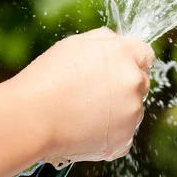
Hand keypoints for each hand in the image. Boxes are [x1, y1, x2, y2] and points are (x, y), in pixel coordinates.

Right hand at [12, 27, 154, 166]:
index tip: (120, 68)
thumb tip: (119, 40)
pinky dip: (109, 135)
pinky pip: (123, 135)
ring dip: (118, 111)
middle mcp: (134, 81)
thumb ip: (105, 38)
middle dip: (125, 85)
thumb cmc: (48, 78)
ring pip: (133, 110)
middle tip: (94, 92)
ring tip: (84, 112)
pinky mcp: (124, 138)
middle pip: (141, 82)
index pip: (146, 54)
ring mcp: (132, 111)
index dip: (133, 60)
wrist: (31, 118)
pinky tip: (85, 129)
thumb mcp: (75, 44)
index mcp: (124, 54)